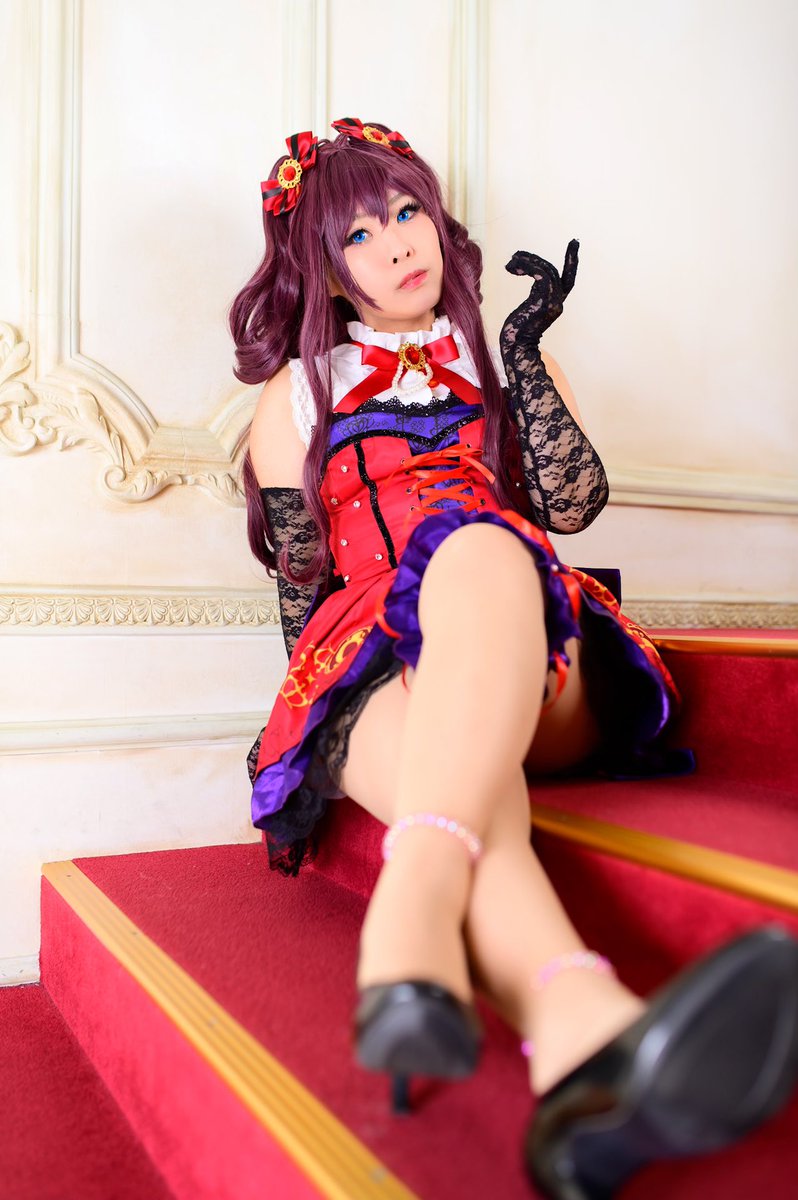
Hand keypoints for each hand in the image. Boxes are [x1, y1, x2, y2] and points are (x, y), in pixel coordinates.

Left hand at [499, 239, 579, 359]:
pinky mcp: (544, 301)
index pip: (568, 280)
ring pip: (546, 271)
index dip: (572, 262)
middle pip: (553, 271)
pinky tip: (512, 268)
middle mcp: (557, 302)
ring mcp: (552, 302)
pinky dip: (526, 266)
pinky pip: (540, 274)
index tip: (574, 243)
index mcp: (555, 305)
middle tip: (516, 254)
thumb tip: (525, 283)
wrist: (516, 349)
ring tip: (510, 262)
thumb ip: (533, 298)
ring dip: (527, 262)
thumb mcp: (526, 312)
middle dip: (535, 259)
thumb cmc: (515, 335)